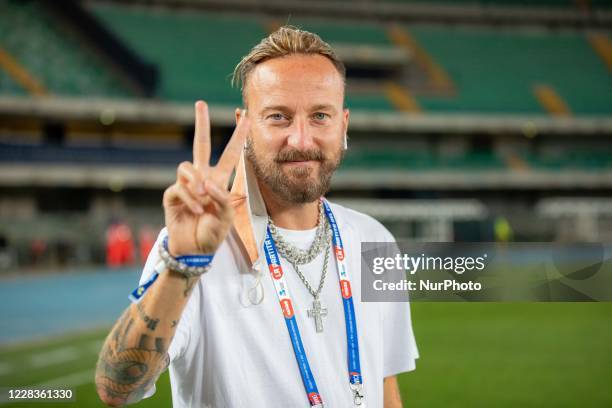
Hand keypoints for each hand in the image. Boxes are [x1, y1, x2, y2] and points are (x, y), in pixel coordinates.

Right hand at [163, 101, 247, 255]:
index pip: (230, 154)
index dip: (238, 137)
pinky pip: (180, 188)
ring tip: (202, 199)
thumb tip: (206, 184)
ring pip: (186, 167)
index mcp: (219, 180)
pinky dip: (190, 199)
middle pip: (199, 144)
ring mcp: (186, 185)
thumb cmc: (213, 233)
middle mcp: (202, 178)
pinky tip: (195, 210)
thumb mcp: (227, 217)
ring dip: (196, 183)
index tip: (246, 118)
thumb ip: (223, 198)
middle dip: (200, 123)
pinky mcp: (172, 195)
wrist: (194, 250)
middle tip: (200, 103)